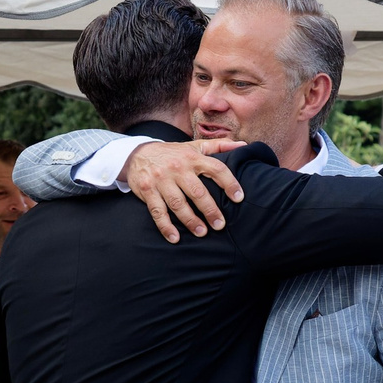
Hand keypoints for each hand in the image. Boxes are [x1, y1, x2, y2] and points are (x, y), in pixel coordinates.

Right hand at [125, 137, 247, 243]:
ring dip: (190, 220)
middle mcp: (177, 168)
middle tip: (220, 225)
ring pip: (178, 204)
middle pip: (197, 191)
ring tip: (201, 233)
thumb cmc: (172, 154)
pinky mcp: (148, 191)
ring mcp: (161, 180)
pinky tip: (175, 237)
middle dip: (210, 210)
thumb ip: (218, 146)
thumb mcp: (194, 147)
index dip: (229, 183)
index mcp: (192, 157)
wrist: (137, 154)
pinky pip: (158, 211)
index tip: (239, 198)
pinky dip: (165, 226)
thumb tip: (244, 145)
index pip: (216, 169)